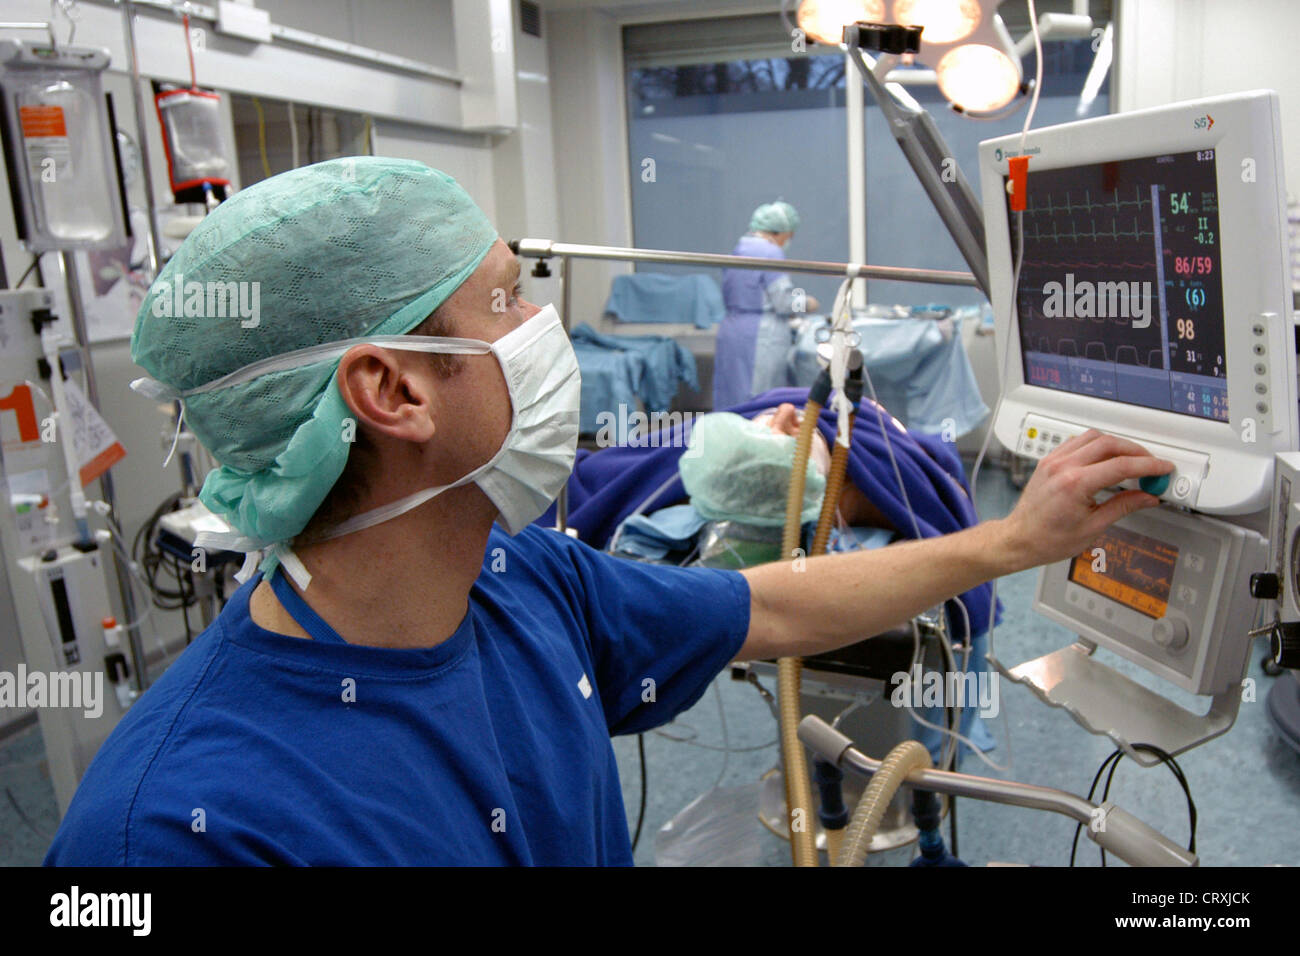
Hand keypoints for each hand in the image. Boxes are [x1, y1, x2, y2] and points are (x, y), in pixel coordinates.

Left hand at [995, 429, 1173, 572]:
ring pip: (1093, 437)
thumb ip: (1123, 507)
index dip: (1148, 465)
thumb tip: (1147, 497)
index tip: (1163, 468)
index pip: (1122, 465)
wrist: (1020, 539)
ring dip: (1116, 444)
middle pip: (1109, 444)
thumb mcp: (1093, 527)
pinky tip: (1105, 456)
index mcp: (1075, 484)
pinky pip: (1076, 442)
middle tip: (1151, 464)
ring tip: (1132, 459)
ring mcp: (1053, 461)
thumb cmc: (1048, 539)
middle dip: (1136, 451)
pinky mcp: (1048, 461)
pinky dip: (1095, 444)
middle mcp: (1062, 466)